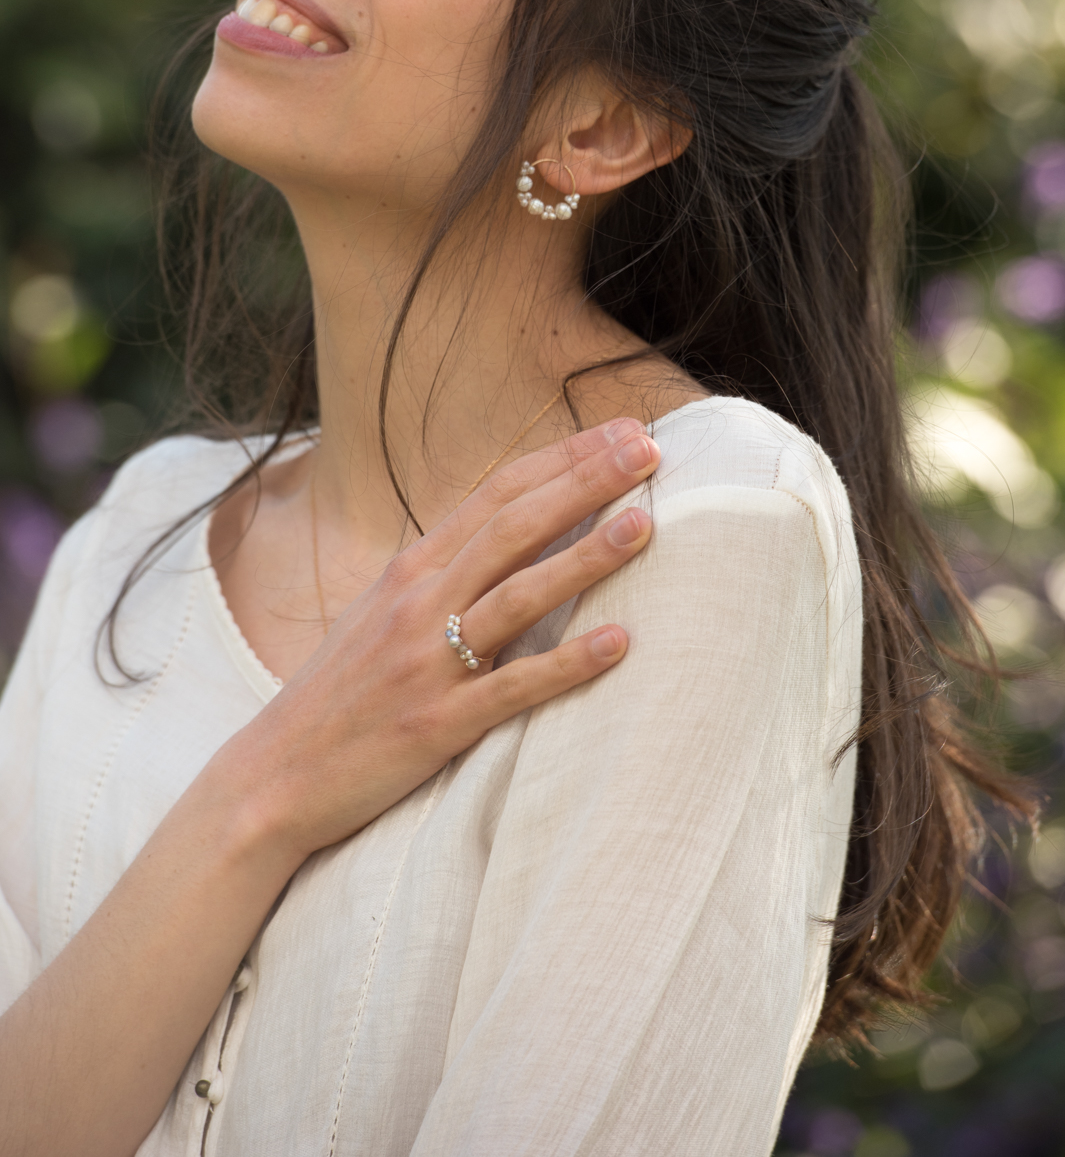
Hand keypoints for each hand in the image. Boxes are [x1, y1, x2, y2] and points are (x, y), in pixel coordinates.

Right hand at [219, 417, 659, 862]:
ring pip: (518, 595)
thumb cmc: (339, 691)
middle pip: (515, 526)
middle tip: (648, 450)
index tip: (620, 433)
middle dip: (585, 483)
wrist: (272, 776)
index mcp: (412, 568)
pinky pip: (513, 688)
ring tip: (644, 525)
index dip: (562, 458)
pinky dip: (566, 664)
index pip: (497, 492)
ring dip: (584, 557)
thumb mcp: (382, 609)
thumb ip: (443, 570)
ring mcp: (429, 661)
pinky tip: (619, 643)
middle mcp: (420, 601)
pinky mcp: (437, 723)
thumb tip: (510, 533)